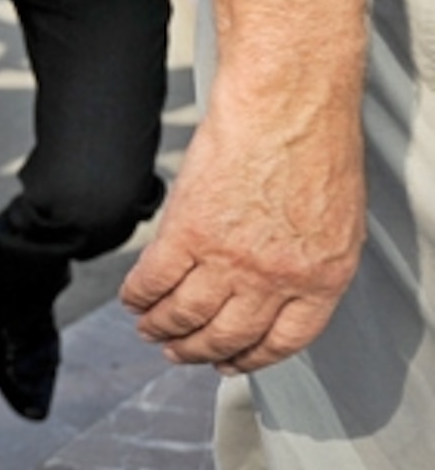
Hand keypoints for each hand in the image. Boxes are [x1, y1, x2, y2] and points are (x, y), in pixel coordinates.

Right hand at [122, 104, 364, 371]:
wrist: (288, 106)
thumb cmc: (317, 147)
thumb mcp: (337, 222)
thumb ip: (310, 264)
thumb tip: (281, 289)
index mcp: (321, 277)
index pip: (282, 341)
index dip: (250, 359)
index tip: (230, 362)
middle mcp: (275, 277)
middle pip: (226, 336)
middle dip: (196, 351)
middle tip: (177, 352)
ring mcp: (228, 259)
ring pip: (185, 316)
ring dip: (160, 329)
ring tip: (149, 328)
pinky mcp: (186, 233)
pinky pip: (152, 281)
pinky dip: (137, 296)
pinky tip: (132, 298)